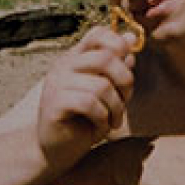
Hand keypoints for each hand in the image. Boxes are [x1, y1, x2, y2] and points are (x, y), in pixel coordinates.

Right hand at [34, 26, 137, 168]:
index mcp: (76, 58)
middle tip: (125, 102)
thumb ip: (117, 66)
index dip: (119, 46)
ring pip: (102, 85)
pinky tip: (100, 127)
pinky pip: (89, 103)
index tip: (127, 69)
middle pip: (106, 58)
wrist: (57, 150)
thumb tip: (130, 37)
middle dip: (125, 82)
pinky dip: (102, 118)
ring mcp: (57, 83)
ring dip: (116, 107)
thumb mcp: (107, 92)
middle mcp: (64, 65)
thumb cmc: (84, 120)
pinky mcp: (54, 104)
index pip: (99, 33)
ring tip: (113, 121)